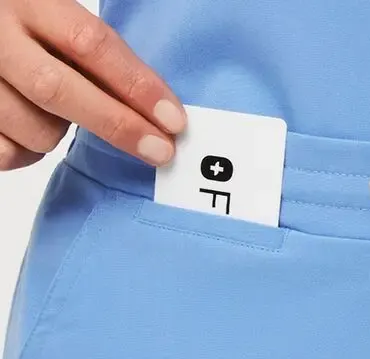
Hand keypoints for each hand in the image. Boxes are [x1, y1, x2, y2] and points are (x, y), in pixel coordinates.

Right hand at [0, 0, 184, 171]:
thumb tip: (156, 108)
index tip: (174, 119)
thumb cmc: (24, 31)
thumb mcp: (51, 18)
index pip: (88, 41)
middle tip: (159, 150)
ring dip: (58, 133)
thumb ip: (90, 50)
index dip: (135, 84)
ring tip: (54, 113)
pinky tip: (23, 129)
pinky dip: (26, 152)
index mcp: (26, 1)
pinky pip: (8, 154)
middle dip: (116, 125)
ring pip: (35, 130)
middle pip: (57, 89)